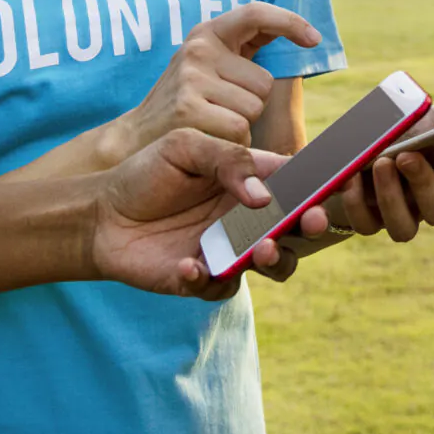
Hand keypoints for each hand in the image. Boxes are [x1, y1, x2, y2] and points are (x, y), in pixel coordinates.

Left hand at [84, 128, 330, 299]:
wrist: (100, 215)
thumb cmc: (145, 172)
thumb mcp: (184, 147)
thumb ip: (228, 160)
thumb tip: (263, 196)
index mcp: (250, 179)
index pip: (297, 181)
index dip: (320, 184)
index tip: (334, 185)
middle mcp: (247, 216)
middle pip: (297, 226)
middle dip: (312, 225)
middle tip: (310, 220)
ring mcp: (230, 249)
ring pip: (275, 262)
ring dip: (276, 258)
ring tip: (259, 250)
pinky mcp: (205, 278)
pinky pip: (223, 286)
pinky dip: (209, 279)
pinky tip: (186, 265)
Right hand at [108, 1, 320, 160]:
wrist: (136, 137)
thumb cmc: (185, 103)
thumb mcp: (208, 67)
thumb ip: (243, 52)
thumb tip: (305, 35)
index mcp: (207, 33)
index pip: (256, 13)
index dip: (289, 22)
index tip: (314, 39)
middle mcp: (198, 49)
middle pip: (264, 82)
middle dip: (252, 104)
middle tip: (218, 110)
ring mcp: (191, 77)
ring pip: (253, 110)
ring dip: (242, 127)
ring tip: (210, 124)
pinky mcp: (188, 109)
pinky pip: (239, 132)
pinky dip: (231, 144)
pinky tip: (206, 139)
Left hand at [330, 96, 433, 242]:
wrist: (365, 149)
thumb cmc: (407, 133)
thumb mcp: (429, 118)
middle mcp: (429, 200)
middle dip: (423, 184)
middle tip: (406, 156)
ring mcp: (401, 214)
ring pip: (403, 229)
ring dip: (390, 197)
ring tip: (380, 162)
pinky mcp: (371, 220)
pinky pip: (366, 225)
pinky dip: (356, 203)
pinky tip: (351, 176)